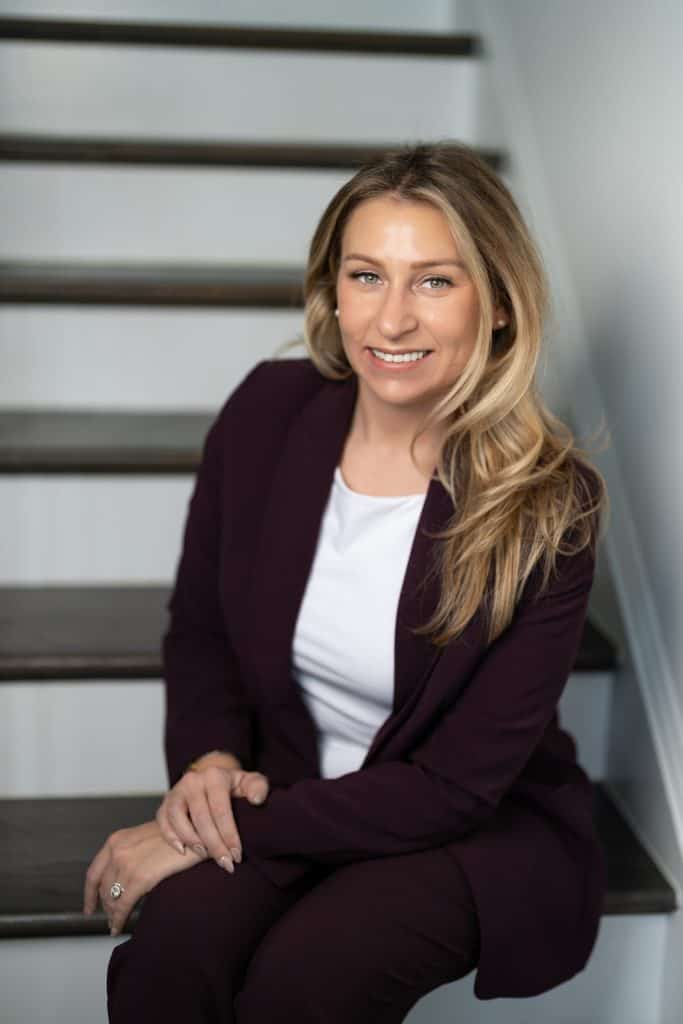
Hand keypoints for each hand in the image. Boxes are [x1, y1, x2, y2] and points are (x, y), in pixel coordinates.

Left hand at [82, 819, 203, 935]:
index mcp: (116, 840)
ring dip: (113, 914)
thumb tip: (124, 879)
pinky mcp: (140, 878)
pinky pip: (123, 905)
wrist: (197, 831)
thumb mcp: (145, 838)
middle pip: (102, 889)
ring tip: (117, 923)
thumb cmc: (178, 834)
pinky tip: (119, 927)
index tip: (89, 907)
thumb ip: (130, 853)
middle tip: (111, 917)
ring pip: (112, 899)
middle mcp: (117, 851)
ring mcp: (126, 864)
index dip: (89, 894)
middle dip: (106, 906)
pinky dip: (118, 919)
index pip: (93, 873)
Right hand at [156, 764, 269, 871]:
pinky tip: (183, 850)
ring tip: (205, 855)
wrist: (211, 779)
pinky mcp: (165, 802)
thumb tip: (256, 800)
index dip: (229, 835)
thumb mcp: (249, 782)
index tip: (237, 855)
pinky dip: (171, 837)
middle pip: (201, 818)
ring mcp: (176, 791)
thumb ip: (258, 787)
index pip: (221, 810)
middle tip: (226, 863)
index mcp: (215, 775)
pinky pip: (163, 821)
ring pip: (178, 818)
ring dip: (192, 841)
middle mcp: (193, 780)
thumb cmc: (233, 786)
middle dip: (214, 845)